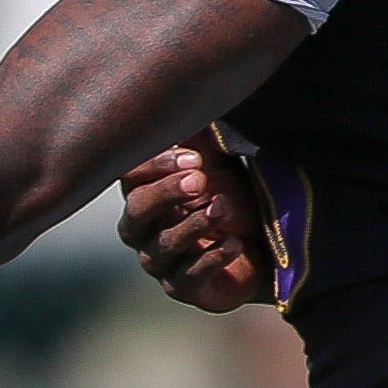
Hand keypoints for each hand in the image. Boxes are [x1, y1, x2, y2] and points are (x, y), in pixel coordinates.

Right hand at [120, 141, 272, 311]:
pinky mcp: (182, 288)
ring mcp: (159, 261)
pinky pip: (189, 276)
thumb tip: (189, 100)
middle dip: (167, 193)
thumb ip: (197, 140)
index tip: (194, 158)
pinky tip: (234, 243)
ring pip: (162, 245)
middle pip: (137, 210)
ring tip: (221, 209)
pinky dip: (212, 258)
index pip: (131, 177)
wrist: (256, 246)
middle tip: (201, 180)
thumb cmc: (227, 198)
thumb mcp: (214, 163)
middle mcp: (141, 229)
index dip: (156, 166)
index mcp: (144, 192)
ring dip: (193, 225)